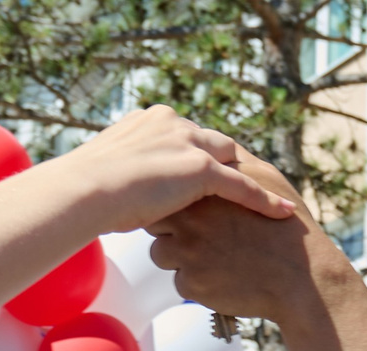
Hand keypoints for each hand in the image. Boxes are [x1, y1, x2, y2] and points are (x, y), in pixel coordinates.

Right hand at [50, 106, 296, 235]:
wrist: (84, 191)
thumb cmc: (84, 192)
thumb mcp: (106, 174)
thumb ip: (124, 175)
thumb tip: (120, 198)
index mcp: (150, 120)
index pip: (185, 134)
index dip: (196, 154)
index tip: (203, 171)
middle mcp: (173, 122)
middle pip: (213, 140)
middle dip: (227, 161)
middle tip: (241, 185)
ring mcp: (188, 143)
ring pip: (231, 159)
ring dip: (249, 177)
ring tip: (270, 197)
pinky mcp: (201, 169)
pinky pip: (242, 186)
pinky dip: (264, 200)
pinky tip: (283, 214)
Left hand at [146, 154, 346, 323]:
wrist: (303, 278)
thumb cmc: (287, 226)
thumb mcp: (266, 179)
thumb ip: (235, 163)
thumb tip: (216, 147)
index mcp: (205, 188)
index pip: (167, 187)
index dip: (178, 199)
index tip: (196, 208)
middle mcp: (190, 218)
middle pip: (158, 220)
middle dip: (173, 227)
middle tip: (205, 236)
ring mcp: (187, 252)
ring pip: (162, 253)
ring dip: (181, 257)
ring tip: (217, 258)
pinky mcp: (190, 284)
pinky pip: (180, 281)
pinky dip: (197, 282)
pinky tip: (223, 278)